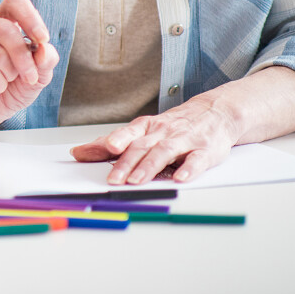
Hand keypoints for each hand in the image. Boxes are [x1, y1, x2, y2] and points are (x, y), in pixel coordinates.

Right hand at [0, 0, 58, 123]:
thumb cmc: (13, 87)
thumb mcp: (38, 75)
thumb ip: (46, 60)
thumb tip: (45, 49)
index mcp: (3, 19)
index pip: (14, 2)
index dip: (30, 18)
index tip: (42, 39)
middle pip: (6, 30)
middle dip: (23, 59)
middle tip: (30, 78)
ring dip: (9, 75)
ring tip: (5, 81)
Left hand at [70, 94, 239, 184]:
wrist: (215, 112)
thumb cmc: (174, 126)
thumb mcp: (143, 130)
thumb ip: (112, 143)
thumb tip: (79, 153)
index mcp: (147, 127)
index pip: (128, 133)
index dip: (115, 140)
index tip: (104, 148)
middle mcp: (164, 132)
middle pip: (142, 147)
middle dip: (126, 164)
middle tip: (113, 180)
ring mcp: (185, 140)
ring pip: (164, 152)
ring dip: (149, 167)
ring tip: (136, 181)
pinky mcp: (206, 151)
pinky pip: (197, 160)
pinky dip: (189, 169)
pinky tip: (179, 178)